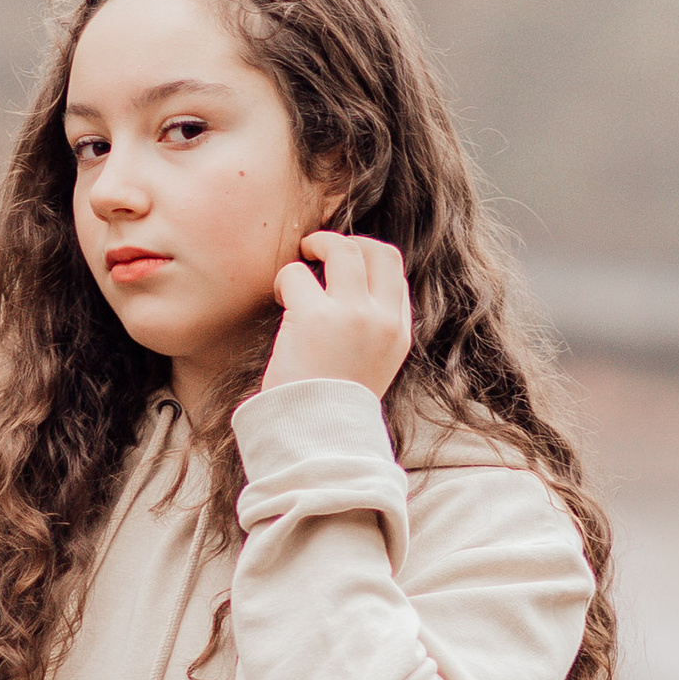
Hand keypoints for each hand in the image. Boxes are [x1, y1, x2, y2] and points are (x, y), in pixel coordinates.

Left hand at [263, 233, 412, 396]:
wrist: (317, 437)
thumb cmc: (333, 405)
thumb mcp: (373, 367)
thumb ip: (373, 331)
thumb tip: (355, 293)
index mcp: (398, 334)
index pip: (395, 272)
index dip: (368, 258)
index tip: (344, 264)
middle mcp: (381, 320)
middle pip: (377, 250)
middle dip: (346, 242)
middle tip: (319, 250)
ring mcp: (351, 314)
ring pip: (342, 250)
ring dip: (317, 246)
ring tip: (300, 263)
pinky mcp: (315, 315)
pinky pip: (296, 274)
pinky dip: (284, 280)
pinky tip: (279, 300)